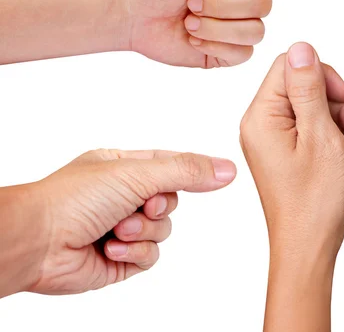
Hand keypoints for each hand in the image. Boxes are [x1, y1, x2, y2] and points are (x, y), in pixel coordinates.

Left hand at [16, 149, 235, 294]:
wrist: (38, 242)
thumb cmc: (73, 198)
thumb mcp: (138, 173)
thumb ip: (186, 172)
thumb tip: (227, 169)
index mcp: (123, 166)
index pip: (170, 164)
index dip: (191, 170)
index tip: (218, 174)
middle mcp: (123, 196)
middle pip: (170, 201)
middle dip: (158, 207)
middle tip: (142, 205)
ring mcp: (121, 227)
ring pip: (163, 230)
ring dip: (144, 232)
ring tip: (117, 229)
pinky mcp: (119, 257)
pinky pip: (150, 256)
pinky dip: (134, 252)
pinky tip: (111, 248)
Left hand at [126, 0, 275, 67]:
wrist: (135, 14)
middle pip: (263, 5)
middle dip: (218, 5)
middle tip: (190, 1)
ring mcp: (241, 27)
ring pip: (254, 31)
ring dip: (213, 26)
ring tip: (189, 21)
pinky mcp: (231, 53)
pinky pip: (242, 54)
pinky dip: (212, 45)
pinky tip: (193, 38)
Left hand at [240, 42, 343, 330]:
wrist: (310, 248)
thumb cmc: (314, 201)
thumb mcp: (320, 135)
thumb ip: (309, 87)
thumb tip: (301, 46)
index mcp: (261, 116)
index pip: (289, 66)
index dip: (323, 75)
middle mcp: (262, 124)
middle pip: (305, 87)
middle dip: (341, 105)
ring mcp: (275, 140)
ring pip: (316, 110)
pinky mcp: (287, 153)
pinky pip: (315, 130)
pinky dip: (340, 140)